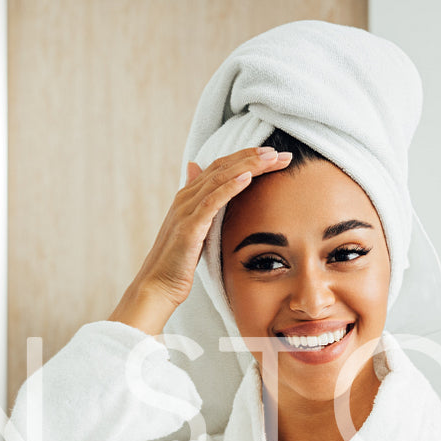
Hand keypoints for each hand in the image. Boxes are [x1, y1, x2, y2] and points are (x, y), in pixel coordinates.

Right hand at [109, 146, 291, 334]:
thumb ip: (200, 203)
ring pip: (220, 179)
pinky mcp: (189, 228)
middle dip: (253, 157)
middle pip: (223, 167)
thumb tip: (195, 171)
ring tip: (271, 159)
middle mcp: (185, 198)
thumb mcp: (192, 229)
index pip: (220, 167)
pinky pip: (212, 202)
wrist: (158, 286)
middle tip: (282, 154)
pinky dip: (230, 187)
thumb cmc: (177, 262)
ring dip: (248, 166)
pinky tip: (247, 178)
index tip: (274, 156)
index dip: (247, 157)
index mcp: (188, 197)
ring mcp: (185, 211)